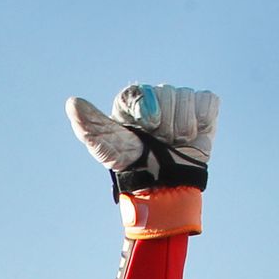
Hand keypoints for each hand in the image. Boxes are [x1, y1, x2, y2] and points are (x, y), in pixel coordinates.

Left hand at [68, 84, 215, 193]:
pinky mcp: (204, 104)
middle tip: (161, 140)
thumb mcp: (109, 150)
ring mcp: (180, 99)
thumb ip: (90, 127)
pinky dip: (202, 120)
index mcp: (131, 102)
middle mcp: (155, 96)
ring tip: (176, 140)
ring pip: (185, 97)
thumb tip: (72, 102)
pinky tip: (193, 134)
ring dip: (182, 126)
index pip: (139, 93)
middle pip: (165, 93)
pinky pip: (207, 102)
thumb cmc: (136, 166)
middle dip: (165, 123)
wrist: (169, 185)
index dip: (146, 111)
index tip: (147, 128)